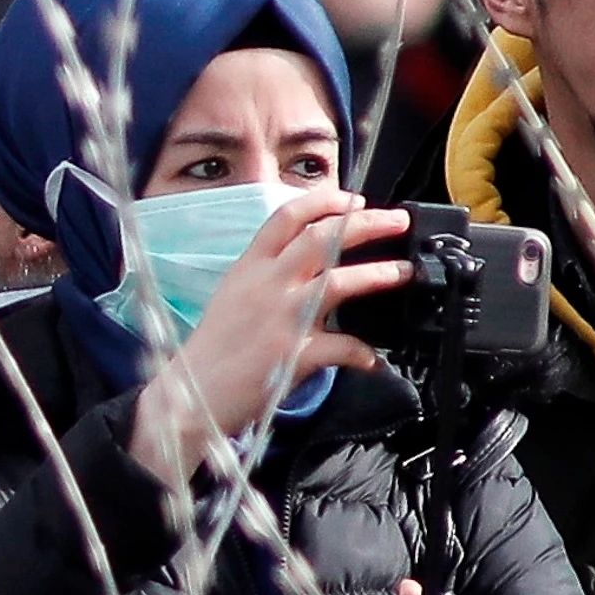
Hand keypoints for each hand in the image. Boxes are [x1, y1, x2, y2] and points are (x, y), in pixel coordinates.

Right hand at [128, 190, 411, 483]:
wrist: (190, 395)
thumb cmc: (212, 350)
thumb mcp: (234, 297)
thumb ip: (268, 276)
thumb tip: (308, 266)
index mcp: (250, 266)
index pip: (288, 216)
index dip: (326, 201)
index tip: (355, 199)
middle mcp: (267, 284)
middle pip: (322, 237)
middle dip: (367, 223)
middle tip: (398, 221)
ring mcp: (282, 318)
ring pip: (338, 281)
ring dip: (378, 274)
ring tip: (403, 272)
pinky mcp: (293, 355)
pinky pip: (341, 347)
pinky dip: (362, 352)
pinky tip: (373, 359)